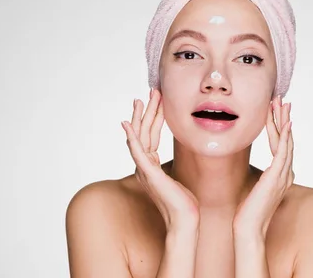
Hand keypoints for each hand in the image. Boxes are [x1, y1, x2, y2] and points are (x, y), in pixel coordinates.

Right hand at [121, 88, 199, 232]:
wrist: (185, 219)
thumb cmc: (184, 202)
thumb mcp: (179, 176)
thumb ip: (172, 165)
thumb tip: (180, 155)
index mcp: (151, 166)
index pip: (150, 135)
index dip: (154, 117)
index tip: (158, 100)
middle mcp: (144, 166)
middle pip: (144, 132)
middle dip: (148, 111)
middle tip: (152, 92)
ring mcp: (145, 170)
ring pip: (139, 137)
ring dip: (140, 117)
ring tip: (140, 100)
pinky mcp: (149, 174)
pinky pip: (137, 152)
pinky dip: (131, 137)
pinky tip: (126, 124)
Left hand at [233, 95, 294, 238]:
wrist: (248, 229)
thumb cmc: (248, 213)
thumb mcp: (254, 190)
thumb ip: (259, 178)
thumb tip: (255, 171)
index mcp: (281, 175)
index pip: (282, 145)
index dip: (280, 126)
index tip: (276, 110)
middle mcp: (285, 173)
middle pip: (287, 139)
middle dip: (284, 118)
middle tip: (283, 99)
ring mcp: (283, 175)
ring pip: (286, 141)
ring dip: (284, 121)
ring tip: (283, 104)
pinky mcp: (277, 177)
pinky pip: (283, 152)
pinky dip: (285, 137)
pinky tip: (286, 124)